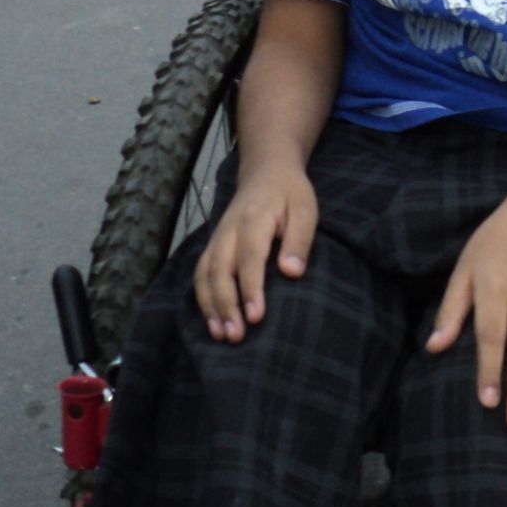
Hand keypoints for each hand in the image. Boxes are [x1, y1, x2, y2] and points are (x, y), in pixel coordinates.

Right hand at [194, 163, 317, 343]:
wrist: (266, 170)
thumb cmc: (290, 193)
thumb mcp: (305, 209)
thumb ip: (298, 239)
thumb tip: (291, 272)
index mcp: (253, 219)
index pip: (249, 257)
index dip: (250, 288)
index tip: (256, 316)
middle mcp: (229, 230)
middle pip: (220, 269)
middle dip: (226, 304)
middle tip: (236, 335)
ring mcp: (218, 238)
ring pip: (206, 274)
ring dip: (211, 306)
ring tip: (221, 335)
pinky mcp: (214, 245)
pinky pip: (201, 273)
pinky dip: (203, 298)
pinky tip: (212, 321)